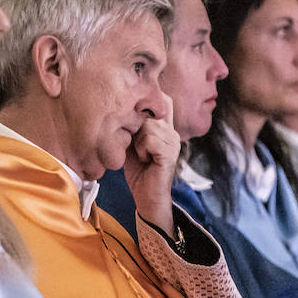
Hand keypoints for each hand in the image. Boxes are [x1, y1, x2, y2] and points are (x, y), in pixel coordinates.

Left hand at [124, 92, 180, 235]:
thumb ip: (133, 124)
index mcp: (165, 127)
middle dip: (135, 126)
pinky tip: (144, 160)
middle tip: (135, 145)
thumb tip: (123, 105)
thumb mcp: (132, 142)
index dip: (148, 100)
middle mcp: (172, 131)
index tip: (134, 112)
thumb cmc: (138, 170)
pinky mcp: (170, 153)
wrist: (146, 197)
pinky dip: (141, 149)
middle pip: (150, 111)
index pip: (163, 100)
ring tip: (140, 154)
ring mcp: (173, 141)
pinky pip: (149, 139)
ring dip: (137, 141)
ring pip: (148, 125)